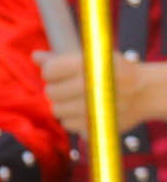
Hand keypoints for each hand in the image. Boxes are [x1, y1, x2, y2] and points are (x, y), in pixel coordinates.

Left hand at [43, 51, 166, 133]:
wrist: (145, 92)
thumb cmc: (115, 71)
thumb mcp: (93, 57)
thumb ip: (61, 58)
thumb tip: (35, 57)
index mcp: (91, 65)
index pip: (50, 70)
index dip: (50, 72)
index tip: (58, 73)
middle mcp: (94, 86)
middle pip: (51, 92)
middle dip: (56, 89)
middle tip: (68, 87)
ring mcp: (96, 107)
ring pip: (57, 110)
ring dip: (63, 105)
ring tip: (77, 99)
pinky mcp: (98, 125)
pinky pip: (68, 124)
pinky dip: (72, 118)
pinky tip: (84, 110)